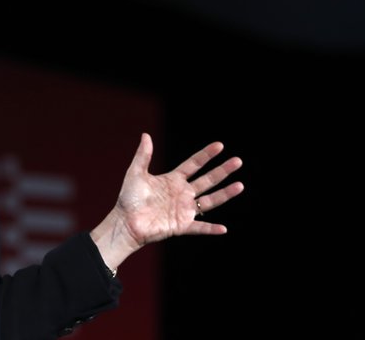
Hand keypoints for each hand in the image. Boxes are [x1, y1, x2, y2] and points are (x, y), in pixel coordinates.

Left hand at [91, 133, 243, 264]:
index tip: (220, 145)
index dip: (206, 155)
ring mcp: (183, 209)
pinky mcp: (181, 225)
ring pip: (209, 201)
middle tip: (238, 161)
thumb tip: (146, 135)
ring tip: (240, 185)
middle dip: (223, 171)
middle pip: (207, 180)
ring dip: (225, 194)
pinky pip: (199, 227)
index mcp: (173, 180)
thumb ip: (143, 155)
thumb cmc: (129, 198)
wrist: (125, 222)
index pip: (194, 164)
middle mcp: (182, 193)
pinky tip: (224, 228)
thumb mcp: (136, 173)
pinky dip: (211, 228)